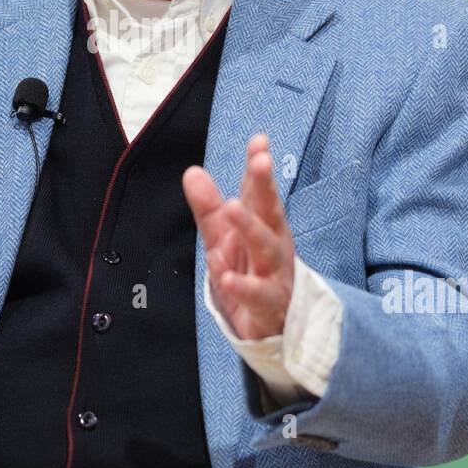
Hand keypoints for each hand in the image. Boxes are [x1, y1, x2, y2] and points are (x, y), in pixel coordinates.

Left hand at [182, 134, 295, 339]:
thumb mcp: (224, 238)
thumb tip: (192, 172)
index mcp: (265, 224)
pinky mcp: (269, 305)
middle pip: (271, 211)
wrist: (273, 326)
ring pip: (267, 249)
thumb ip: (209, 208)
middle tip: (260, 161)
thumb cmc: (251, 272)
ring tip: (232, 208)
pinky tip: (227, 277)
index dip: (258, 166)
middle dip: (265, 186)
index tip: (259, 141)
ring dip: (250, 228)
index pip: (259, 191)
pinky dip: (243, 286)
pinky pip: (257, 294)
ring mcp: (275, 274)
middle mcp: (275, 244)